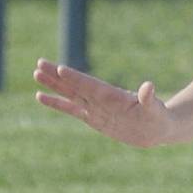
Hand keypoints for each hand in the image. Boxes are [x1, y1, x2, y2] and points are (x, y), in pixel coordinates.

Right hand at [34, 59, 175, 147]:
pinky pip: (70, 109)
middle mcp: (100, 98)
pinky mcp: (91, 118)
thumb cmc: (157, 117)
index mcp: (112, 95)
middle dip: (57, 76)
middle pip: (74, 84)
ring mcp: (94, 107)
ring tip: (36, 74)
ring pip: (69, 94)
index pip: (90, 85)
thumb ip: (148, 98)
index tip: (60, 69)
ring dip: (53, 85)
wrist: (155, 129)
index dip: (76, 78)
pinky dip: (56, 103)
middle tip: (39, 63)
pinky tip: (40, 96)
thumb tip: (149, 86)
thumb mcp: (154, 109)